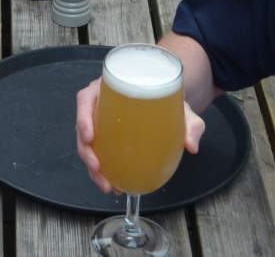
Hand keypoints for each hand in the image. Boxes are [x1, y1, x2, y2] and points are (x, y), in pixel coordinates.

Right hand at [75, 77, 204, 194]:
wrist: (170, 104)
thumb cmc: (169, 100)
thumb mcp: (182, 108)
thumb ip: (190, 123)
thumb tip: (192, 145)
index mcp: (110, 88)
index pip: (86, 98)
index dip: (83, 116)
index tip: (90, 136)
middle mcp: (101, 104)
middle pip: (83, 126)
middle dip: (86, 151)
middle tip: (98, 167)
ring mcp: (102, 123)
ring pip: (88, 145)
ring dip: (93, 168)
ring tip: (107, 186)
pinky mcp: (107, 139)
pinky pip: (99, 154)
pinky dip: (104, 172)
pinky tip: (115, 186)